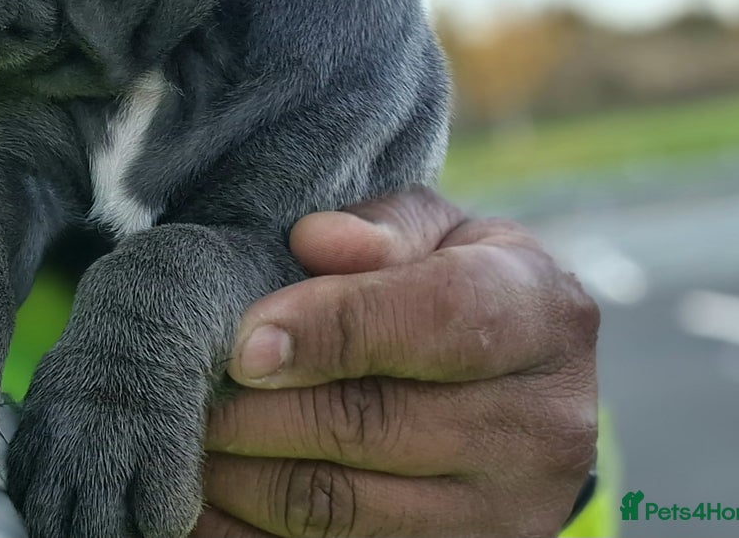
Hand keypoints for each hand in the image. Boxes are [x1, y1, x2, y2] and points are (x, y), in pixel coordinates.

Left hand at [196, 187, 598, 536]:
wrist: (522, 380)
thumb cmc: (460, 282)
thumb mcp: (436, 231)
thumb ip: (380, 228)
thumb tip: (315, 240)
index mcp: (544, 313)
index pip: (437, 318)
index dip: (333, 328)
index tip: (244, 343)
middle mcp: (546, 422)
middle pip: (381, 423)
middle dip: (266, 414)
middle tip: (193, 398)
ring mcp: (515, 509)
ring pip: (353, 509)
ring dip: (252, 483)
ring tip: (191, 448)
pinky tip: (215, 507)